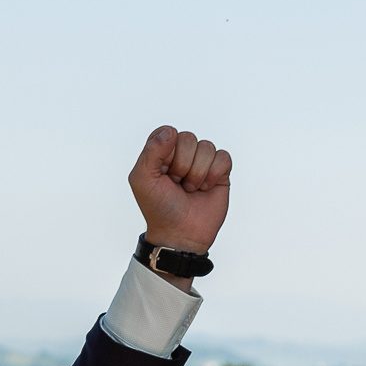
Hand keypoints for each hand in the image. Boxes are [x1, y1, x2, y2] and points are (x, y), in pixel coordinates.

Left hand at [128, 126, 229, 257]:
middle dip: (181, 165)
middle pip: (188, 138)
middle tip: (176, 184)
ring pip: (207, 147)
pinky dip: (213, 175)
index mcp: (161, 152)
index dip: (166, 152)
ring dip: (197, 174)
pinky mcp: (219, 171)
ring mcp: (202, 162)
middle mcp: (182, 154)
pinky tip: (204, 189)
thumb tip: (171, 131)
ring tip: (189, 189)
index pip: (168, 132)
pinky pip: (223, 157)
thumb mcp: (142, 180)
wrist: (180, 234)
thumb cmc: (159, 208)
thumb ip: (151, 151)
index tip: (162, 172)